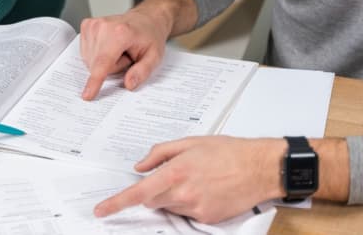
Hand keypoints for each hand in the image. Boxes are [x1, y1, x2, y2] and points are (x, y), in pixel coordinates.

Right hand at [78, 0, 194, 99]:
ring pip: (90, 61)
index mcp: (120, 33)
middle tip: (127, 56)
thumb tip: (129, 84)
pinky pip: (86, 53)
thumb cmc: (149, 36)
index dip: (95, 81)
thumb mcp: (154, 57)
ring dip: (104, 61)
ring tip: (119, 50)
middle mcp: (103, 26)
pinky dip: (98, 54)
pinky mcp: (86, 25)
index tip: (87, 95)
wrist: (146, 19)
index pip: (103, 62)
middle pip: (97, 65)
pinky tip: (109, 46)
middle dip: (112, 67)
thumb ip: (142, 72)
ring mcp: (93, 24)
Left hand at [94, 136, 286, 223]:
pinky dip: (190, 202)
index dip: (117, 203)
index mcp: (176, 172)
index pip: (138, 193)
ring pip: (170, 207)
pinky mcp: (207, 219)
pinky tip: (207, 188)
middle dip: (155, 190)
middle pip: (152, 201)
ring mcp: (195, 209)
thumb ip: (160, 153)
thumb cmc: (229, 151)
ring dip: (174, 196)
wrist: (260, 168)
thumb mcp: (190, 142)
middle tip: (175, 174)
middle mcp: (183, 194)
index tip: (102, 209)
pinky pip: (187, 213)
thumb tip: (140, 165)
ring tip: (198, 178)